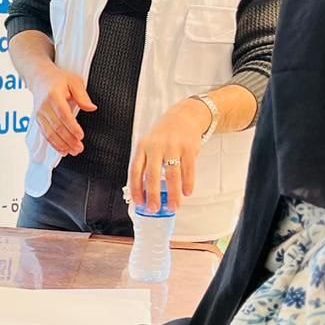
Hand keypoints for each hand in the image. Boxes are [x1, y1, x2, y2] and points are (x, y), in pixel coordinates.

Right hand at [29, 63, 94, 155]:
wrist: (39, 78)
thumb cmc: (58, 79)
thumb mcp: (74, 81)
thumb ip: (82, 96)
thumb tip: (91, 108)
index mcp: (53, 95)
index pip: (63, 114)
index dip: (71, 126)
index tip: (80, 135)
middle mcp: (44, 106)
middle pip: (56, 127)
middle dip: (68, 139)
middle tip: (80, 148)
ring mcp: (40, 114)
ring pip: (50, 133)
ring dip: (62, 144)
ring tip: (74, 151)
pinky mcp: (38, 120)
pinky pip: (45, 135)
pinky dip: (54, 144)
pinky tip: (63, 150)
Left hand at [129, 97, 210, 213]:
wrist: (185, 116)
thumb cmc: (163, 134)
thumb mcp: (149, 144)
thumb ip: (146, 163)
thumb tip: (144, 191)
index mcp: (143, 147)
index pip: (135, 171)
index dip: (136, 188)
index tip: (139, 202)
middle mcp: (156, 147)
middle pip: (153, 175)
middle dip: (153, 195)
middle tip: (154, 209)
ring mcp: (173, 147)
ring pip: (172, 175)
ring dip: (173, 194)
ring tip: (174, 206)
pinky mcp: (189, 148)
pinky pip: (188, 169)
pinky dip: (188, 183)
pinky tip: (187, 193)